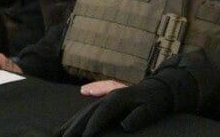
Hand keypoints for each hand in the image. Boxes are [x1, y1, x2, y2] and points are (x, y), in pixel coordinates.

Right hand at [57, 78, 173, 136]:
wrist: (160, 87)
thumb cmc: (156, 101)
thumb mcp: (152, 109)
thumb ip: (139, 117)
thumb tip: (125, 126)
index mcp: (120, 97)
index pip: (103, 111)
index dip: (93, 124)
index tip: (84, 136)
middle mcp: (111, 96)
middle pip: (89, 111)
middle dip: (76, 125)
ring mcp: (107, 97)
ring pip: (86, 110)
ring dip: (73, 122)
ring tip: (60, 133)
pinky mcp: (107, 100)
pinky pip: (89, 110)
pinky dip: (78, 117)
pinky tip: (70, 122)